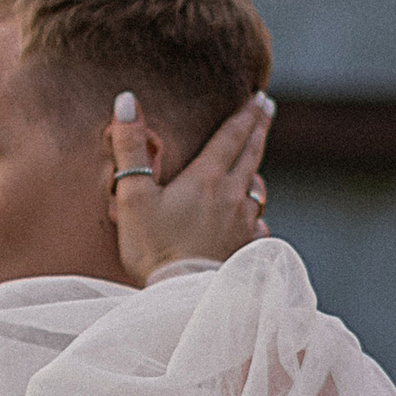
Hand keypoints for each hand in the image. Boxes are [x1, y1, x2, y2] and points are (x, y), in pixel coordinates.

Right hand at [106, 91, 273, 281]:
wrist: (182, 298)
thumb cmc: (154, 248)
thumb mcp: (133, 195)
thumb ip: (130, 147)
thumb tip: (127, 100)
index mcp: (207, 178)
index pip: (232, 135)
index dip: (246, 114)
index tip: (259, 97)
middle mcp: (233, 196)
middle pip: (252, 154)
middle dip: (259, 129)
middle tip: (268, 109)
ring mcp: (243, 224)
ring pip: (257, 189)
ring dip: (256, 172)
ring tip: (255, 165)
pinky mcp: (246, 249)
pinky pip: (258, 225)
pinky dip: (255, 216)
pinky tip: (253, 220)